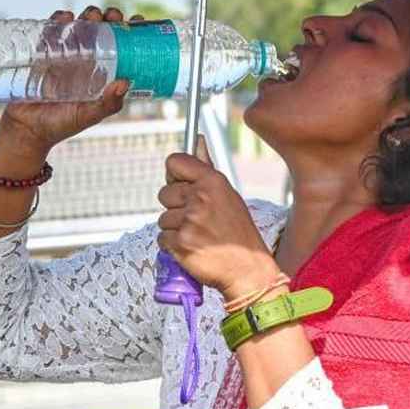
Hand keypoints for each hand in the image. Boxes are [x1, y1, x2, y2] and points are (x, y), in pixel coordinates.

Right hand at [0, 6, 145, 158]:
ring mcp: (64, 55)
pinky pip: (52, 30)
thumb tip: (124, 83)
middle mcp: (85, 61)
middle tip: (112, 16)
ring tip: (92, 16)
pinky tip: (65, 17)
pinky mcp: (43, 52)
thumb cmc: (60, 125)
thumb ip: (108, 104)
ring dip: (88, 16)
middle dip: (109, 18)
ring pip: (80, 26)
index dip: (129, 32)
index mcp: (101, 73)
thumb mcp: (88, 116)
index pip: (120, 47)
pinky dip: (59, 19)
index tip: (138, 20)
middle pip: (102, 31)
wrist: (26, 129)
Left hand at [156, 137, 279, 299]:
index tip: (181, 184)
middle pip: (164, 193)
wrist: (247, 269)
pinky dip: (173, 246)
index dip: (174, 175)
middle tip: (196, 219)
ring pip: (163, 218)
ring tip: (198, 235)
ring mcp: (190, 221)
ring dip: (175, 229)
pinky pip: (162, 238)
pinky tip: (192, 247)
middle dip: (175, 207)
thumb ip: (207, 168)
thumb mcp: (228, 195)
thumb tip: (197, 139)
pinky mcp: (181, 243)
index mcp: (213, 181)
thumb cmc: (237, 232)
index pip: (174, 162)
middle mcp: (200, 197)